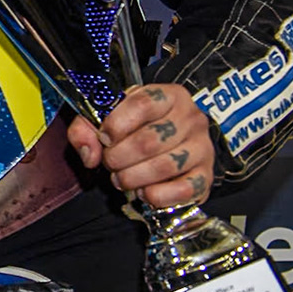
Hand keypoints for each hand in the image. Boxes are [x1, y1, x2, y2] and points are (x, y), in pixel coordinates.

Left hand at [68, 82, 215, 208]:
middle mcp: (191, 119)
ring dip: (133, 178)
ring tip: (122, 178)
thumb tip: (89, 155)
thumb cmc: (135, 127)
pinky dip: (158, 195)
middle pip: (149, 141)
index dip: (116, 124)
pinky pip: (184, 190)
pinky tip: (145, 192)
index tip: (104, 137)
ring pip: (164, 167)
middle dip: (119, 157)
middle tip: (110, 162)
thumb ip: (85, 129)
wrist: (171, 141)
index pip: (142, 104)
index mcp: (168, 96)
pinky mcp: (206, 175)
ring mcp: (202, 148)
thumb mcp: (107, 117)